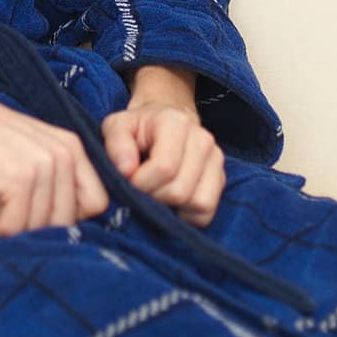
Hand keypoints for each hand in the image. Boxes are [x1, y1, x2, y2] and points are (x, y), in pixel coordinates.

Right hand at [0, 72, 111, 237]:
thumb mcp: (29, 150)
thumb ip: (53, 179)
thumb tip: (65, 224)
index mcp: (72, 145)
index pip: (97, 203)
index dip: (67, 217)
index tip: (34, 210)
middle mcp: (65, 153)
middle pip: (68, 221)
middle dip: (33, 225)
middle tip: (3, 204)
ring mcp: (43, 165)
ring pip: (40, 227)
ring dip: (8, 224)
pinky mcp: (18, 178)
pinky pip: (14, 226)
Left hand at [101, 101, 225, 226]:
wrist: (162, 122)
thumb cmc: (137, 128)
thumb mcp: (117, 127)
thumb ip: (116, 145)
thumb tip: (127, 170)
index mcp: (175, 123)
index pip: (164, 168)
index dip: (141, 184)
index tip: (129, 181)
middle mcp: (202, 139)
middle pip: (180, 190)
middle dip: (154, 198)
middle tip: (141, 189)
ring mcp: (215, 158)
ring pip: (198, 203)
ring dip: (172, 207)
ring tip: (157, 192)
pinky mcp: (220, 177)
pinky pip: (207, 211)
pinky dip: (188, 215)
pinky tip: (172, 202)